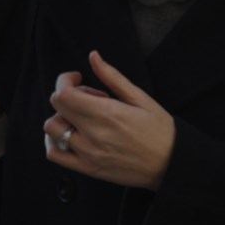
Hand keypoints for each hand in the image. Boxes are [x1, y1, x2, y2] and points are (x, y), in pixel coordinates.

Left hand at [43, 50, 175, 189]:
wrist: (173, 165)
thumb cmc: (161, 131)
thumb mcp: (141, 98)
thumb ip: (112, 77)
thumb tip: (93, 56)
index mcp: (107, 114)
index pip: (63, 94)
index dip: (65, 81)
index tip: (76, 79)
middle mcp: (94, 134)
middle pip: (57, 107)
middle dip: (67, 97)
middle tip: (88, 101)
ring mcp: (88, 153)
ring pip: (51, 129)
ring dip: (61, 118)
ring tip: (82, 119)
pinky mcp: (88, 169)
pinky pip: (54, 154)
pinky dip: (54, 142)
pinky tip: (69, 136)